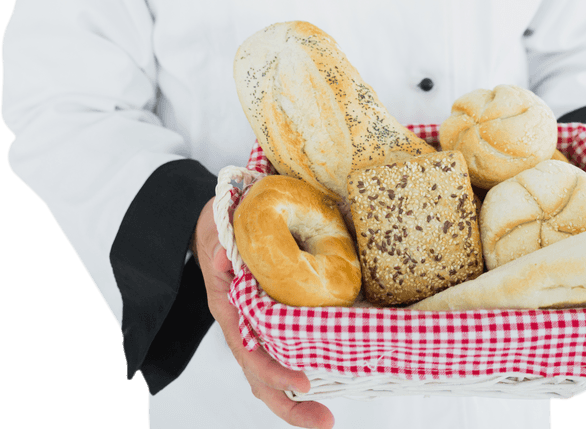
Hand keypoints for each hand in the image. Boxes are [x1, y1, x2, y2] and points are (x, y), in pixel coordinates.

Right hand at [192, 199, 334, 428]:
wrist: (216, 223)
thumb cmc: (218, 228)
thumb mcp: (217, 231)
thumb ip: (219, 247)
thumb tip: (222, 259)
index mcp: (228, 309)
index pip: (249, 352)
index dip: (273, 371)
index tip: (302, 382)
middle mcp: (241, 326)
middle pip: (260, 378)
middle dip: (289, 406)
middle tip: (324, 421)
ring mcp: (254, 327)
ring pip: (269, 373)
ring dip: (293, 399)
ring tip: (323, 418)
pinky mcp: (267, 321)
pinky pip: (280, 352)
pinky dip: (296, 369)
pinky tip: (322, 379)